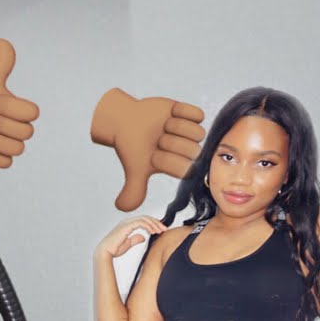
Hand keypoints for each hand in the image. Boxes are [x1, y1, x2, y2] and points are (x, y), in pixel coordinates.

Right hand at [90, 88, 205, 211]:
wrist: (125, 121)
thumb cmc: (131, 147)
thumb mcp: (134, 169)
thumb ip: (134, 190)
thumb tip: (122, 207)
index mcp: (180, 166)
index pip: (186, 169)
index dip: (167, 161)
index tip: (153, 156)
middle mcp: (188, 151)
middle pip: (194, 151)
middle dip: (172, 143)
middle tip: (158, 140)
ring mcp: (191, 133)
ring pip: (198, 132)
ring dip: (177, 127)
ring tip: (164, 126)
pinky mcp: (192, 115)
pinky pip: (199, 114)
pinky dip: (182, 113)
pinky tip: (170, 114)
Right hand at [95, 215, 166, 259]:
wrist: (105, 252)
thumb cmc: (113, 249)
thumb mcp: (128, 244)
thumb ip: (136, 239)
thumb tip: (143, 237)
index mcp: (127, 225)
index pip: (143, 220)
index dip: (153, 224)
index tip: (160, 230)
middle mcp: (126, 222)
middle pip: (145, 218)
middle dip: (156, 223)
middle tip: (164, 229)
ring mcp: (126, 223)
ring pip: (144, 218)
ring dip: (154, 224)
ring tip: (160, 230)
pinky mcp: (126, 226)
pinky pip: (140, 222)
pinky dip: (148, 226)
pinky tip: (153, 231)